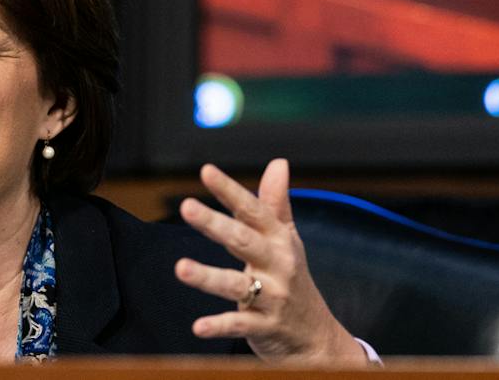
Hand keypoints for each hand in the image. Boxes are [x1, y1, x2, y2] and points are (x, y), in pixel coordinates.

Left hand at [174, 159, 365, 362]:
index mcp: (279, 240)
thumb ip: (277, 204)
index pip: (253, 210)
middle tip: (186, 207)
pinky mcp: (265, 327)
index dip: (229, 190)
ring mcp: (272, 297)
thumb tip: (278, 162)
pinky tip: (199, 327)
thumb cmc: (294, 279)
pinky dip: (220, 326)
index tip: (206, 171)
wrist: (317, 335)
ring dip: (208, 277)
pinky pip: (241, 325)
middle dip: (215, 224)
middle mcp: (277, 265)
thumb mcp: (288, 240)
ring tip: (180, 268)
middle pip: (243, 241)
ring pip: (237, 285)